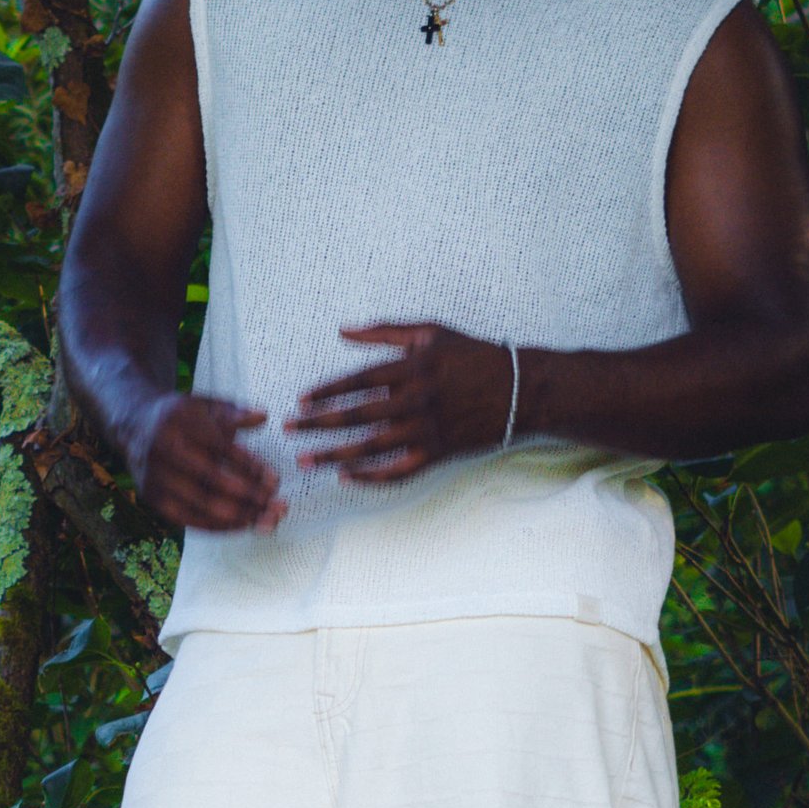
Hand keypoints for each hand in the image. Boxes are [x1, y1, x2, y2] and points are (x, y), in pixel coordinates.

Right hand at [130, 389, 282, 531]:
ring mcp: (154, 477)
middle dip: (249, 497)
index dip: (250, 468)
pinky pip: (189, 519)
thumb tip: (263, 416)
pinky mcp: (151, 498)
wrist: (133, 424)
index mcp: (179, 422)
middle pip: (212, 482)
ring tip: (267, 521)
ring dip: (239, 517)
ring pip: (202, 505)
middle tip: (277, 505)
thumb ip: (233, 412)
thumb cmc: (180, 415)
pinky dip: (218, 526)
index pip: (221, 450)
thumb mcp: (204, 405)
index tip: (275, 480)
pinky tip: (243, 525)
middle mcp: (162, 451)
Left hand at [289, 321, 516, 484]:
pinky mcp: (438, 452)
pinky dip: (372, 477)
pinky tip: (347, 478)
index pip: (359, 380)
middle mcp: (417, 400)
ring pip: (372, 448)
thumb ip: (385, 332)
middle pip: (358, 416)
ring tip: (306, 461)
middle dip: (318, 425)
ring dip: (335, 455)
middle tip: (289, 430)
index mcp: (413, 367)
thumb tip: (342, 330)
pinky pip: (399, 471)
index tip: (301, 401)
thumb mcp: (431, 333)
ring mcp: (427, 429)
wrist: (519, 388)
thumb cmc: (472, 355)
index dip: (327, 391)